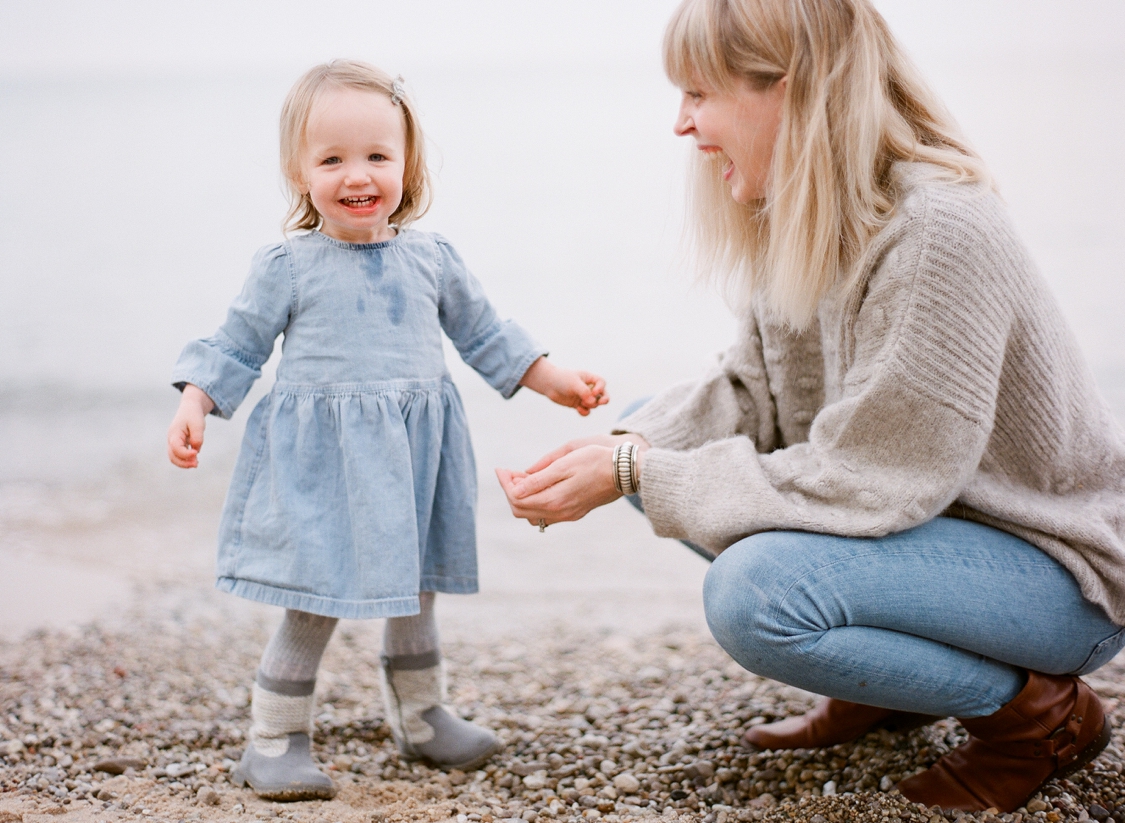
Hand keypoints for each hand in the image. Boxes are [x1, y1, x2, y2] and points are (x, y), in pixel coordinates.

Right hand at [167, 384, 214, 467]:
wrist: (190, 408)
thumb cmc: (193, 415)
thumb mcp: (198, 424)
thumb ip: (197, 438)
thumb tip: (196, 451)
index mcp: (174, 433)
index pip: (176, 448)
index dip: (185, 454)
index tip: (196, 453)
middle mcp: (171, 440)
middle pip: (172, 456)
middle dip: (183, 463)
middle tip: (196, 464)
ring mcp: (174, 443)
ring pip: (174, 458)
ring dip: (184, 463)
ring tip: (196, 464)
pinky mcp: (178, 445)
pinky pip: (179, 456)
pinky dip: (186, 460)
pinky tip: (195, 461)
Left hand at [495, 433, 649, 526]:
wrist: (626, 470)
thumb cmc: (596, 460)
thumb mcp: (565, 462)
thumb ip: (540, 477)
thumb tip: (518, 487)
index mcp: (555, 499)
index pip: (517, 498)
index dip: (505, 483)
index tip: (501, 469)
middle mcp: (560, 512)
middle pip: (521, 510)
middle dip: (510, 491)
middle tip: (509, 472)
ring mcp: (568, 515)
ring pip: (533, 514)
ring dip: (522, 497)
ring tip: (522, 478)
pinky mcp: (575, 512)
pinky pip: (546, 514)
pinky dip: (535, 501)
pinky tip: (538, 486)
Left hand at [518, 357, 608, 415]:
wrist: (548, 384)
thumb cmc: (562, 379)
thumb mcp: (574, 383)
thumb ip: (584, 392)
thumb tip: (592, 403)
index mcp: (589, 378)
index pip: (601, 383)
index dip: (600, 388)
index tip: (593, 392)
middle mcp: (588, 387)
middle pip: (603, 395)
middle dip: (604, 400)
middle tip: (601, 402)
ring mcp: (583, 396)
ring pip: (594, 404)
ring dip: (590, 405)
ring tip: (581, 403)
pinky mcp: (578, 404)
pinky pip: (586, 411)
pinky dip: (584, 411)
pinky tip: (578, 409)